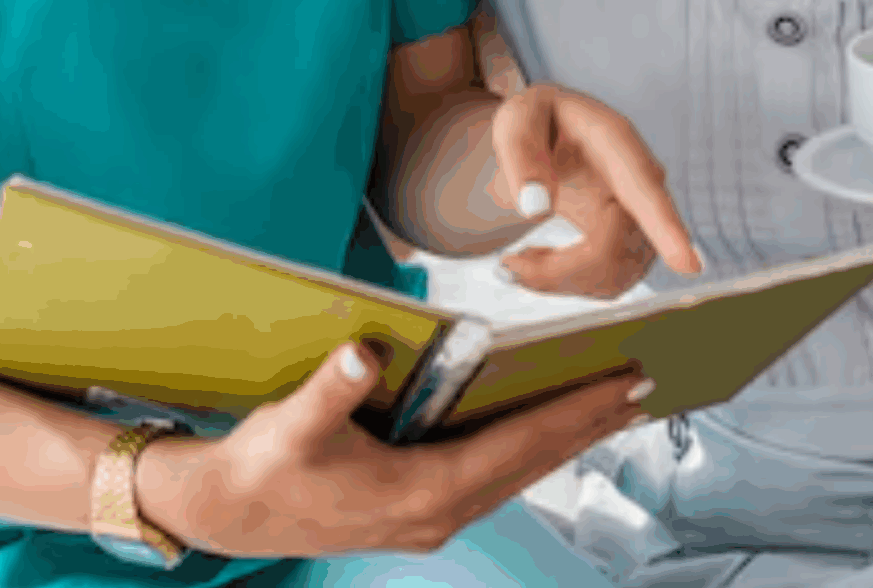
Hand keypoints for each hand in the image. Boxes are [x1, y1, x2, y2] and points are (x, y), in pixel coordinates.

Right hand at [140, 339, 650, 557]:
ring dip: (565, 439)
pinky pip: (495, 476)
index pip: (516, 447)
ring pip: (519, 473)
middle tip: (643, 386)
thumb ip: (330, 392)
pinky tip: (544, 426)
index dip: (573, 415)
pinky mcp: (421, 510)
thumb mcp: (291, 426)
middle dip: (588, 425)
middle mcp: (439, 512)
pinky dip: (529, 448)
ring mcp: (432, 517)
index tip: (621, 388)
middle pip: (532, 464)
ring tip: (611, 403)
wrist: (229, 512)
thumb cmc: (263, 466)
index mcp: (421, 493)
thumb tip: (363, 356)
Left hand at [488, 84, 702, 296]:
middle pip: (617, 249)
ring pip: (614, 276)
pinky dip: (567, 284)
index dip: (665, 227)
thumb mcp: (516, 121)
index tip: (688, 265)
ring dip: (559, 281)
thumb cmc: (537, 122)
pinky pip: (609, 284)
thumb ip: (520, 156)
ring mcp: (643, 218)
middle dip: (560, 270)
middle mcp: (642, 182)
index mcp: (616, 142)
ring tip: (517, 261)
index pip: (644, 188)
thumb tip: (536, 207)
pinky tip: (541, 262)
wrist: (551, 136)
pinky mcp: (633, 245)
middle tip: (507, 266)